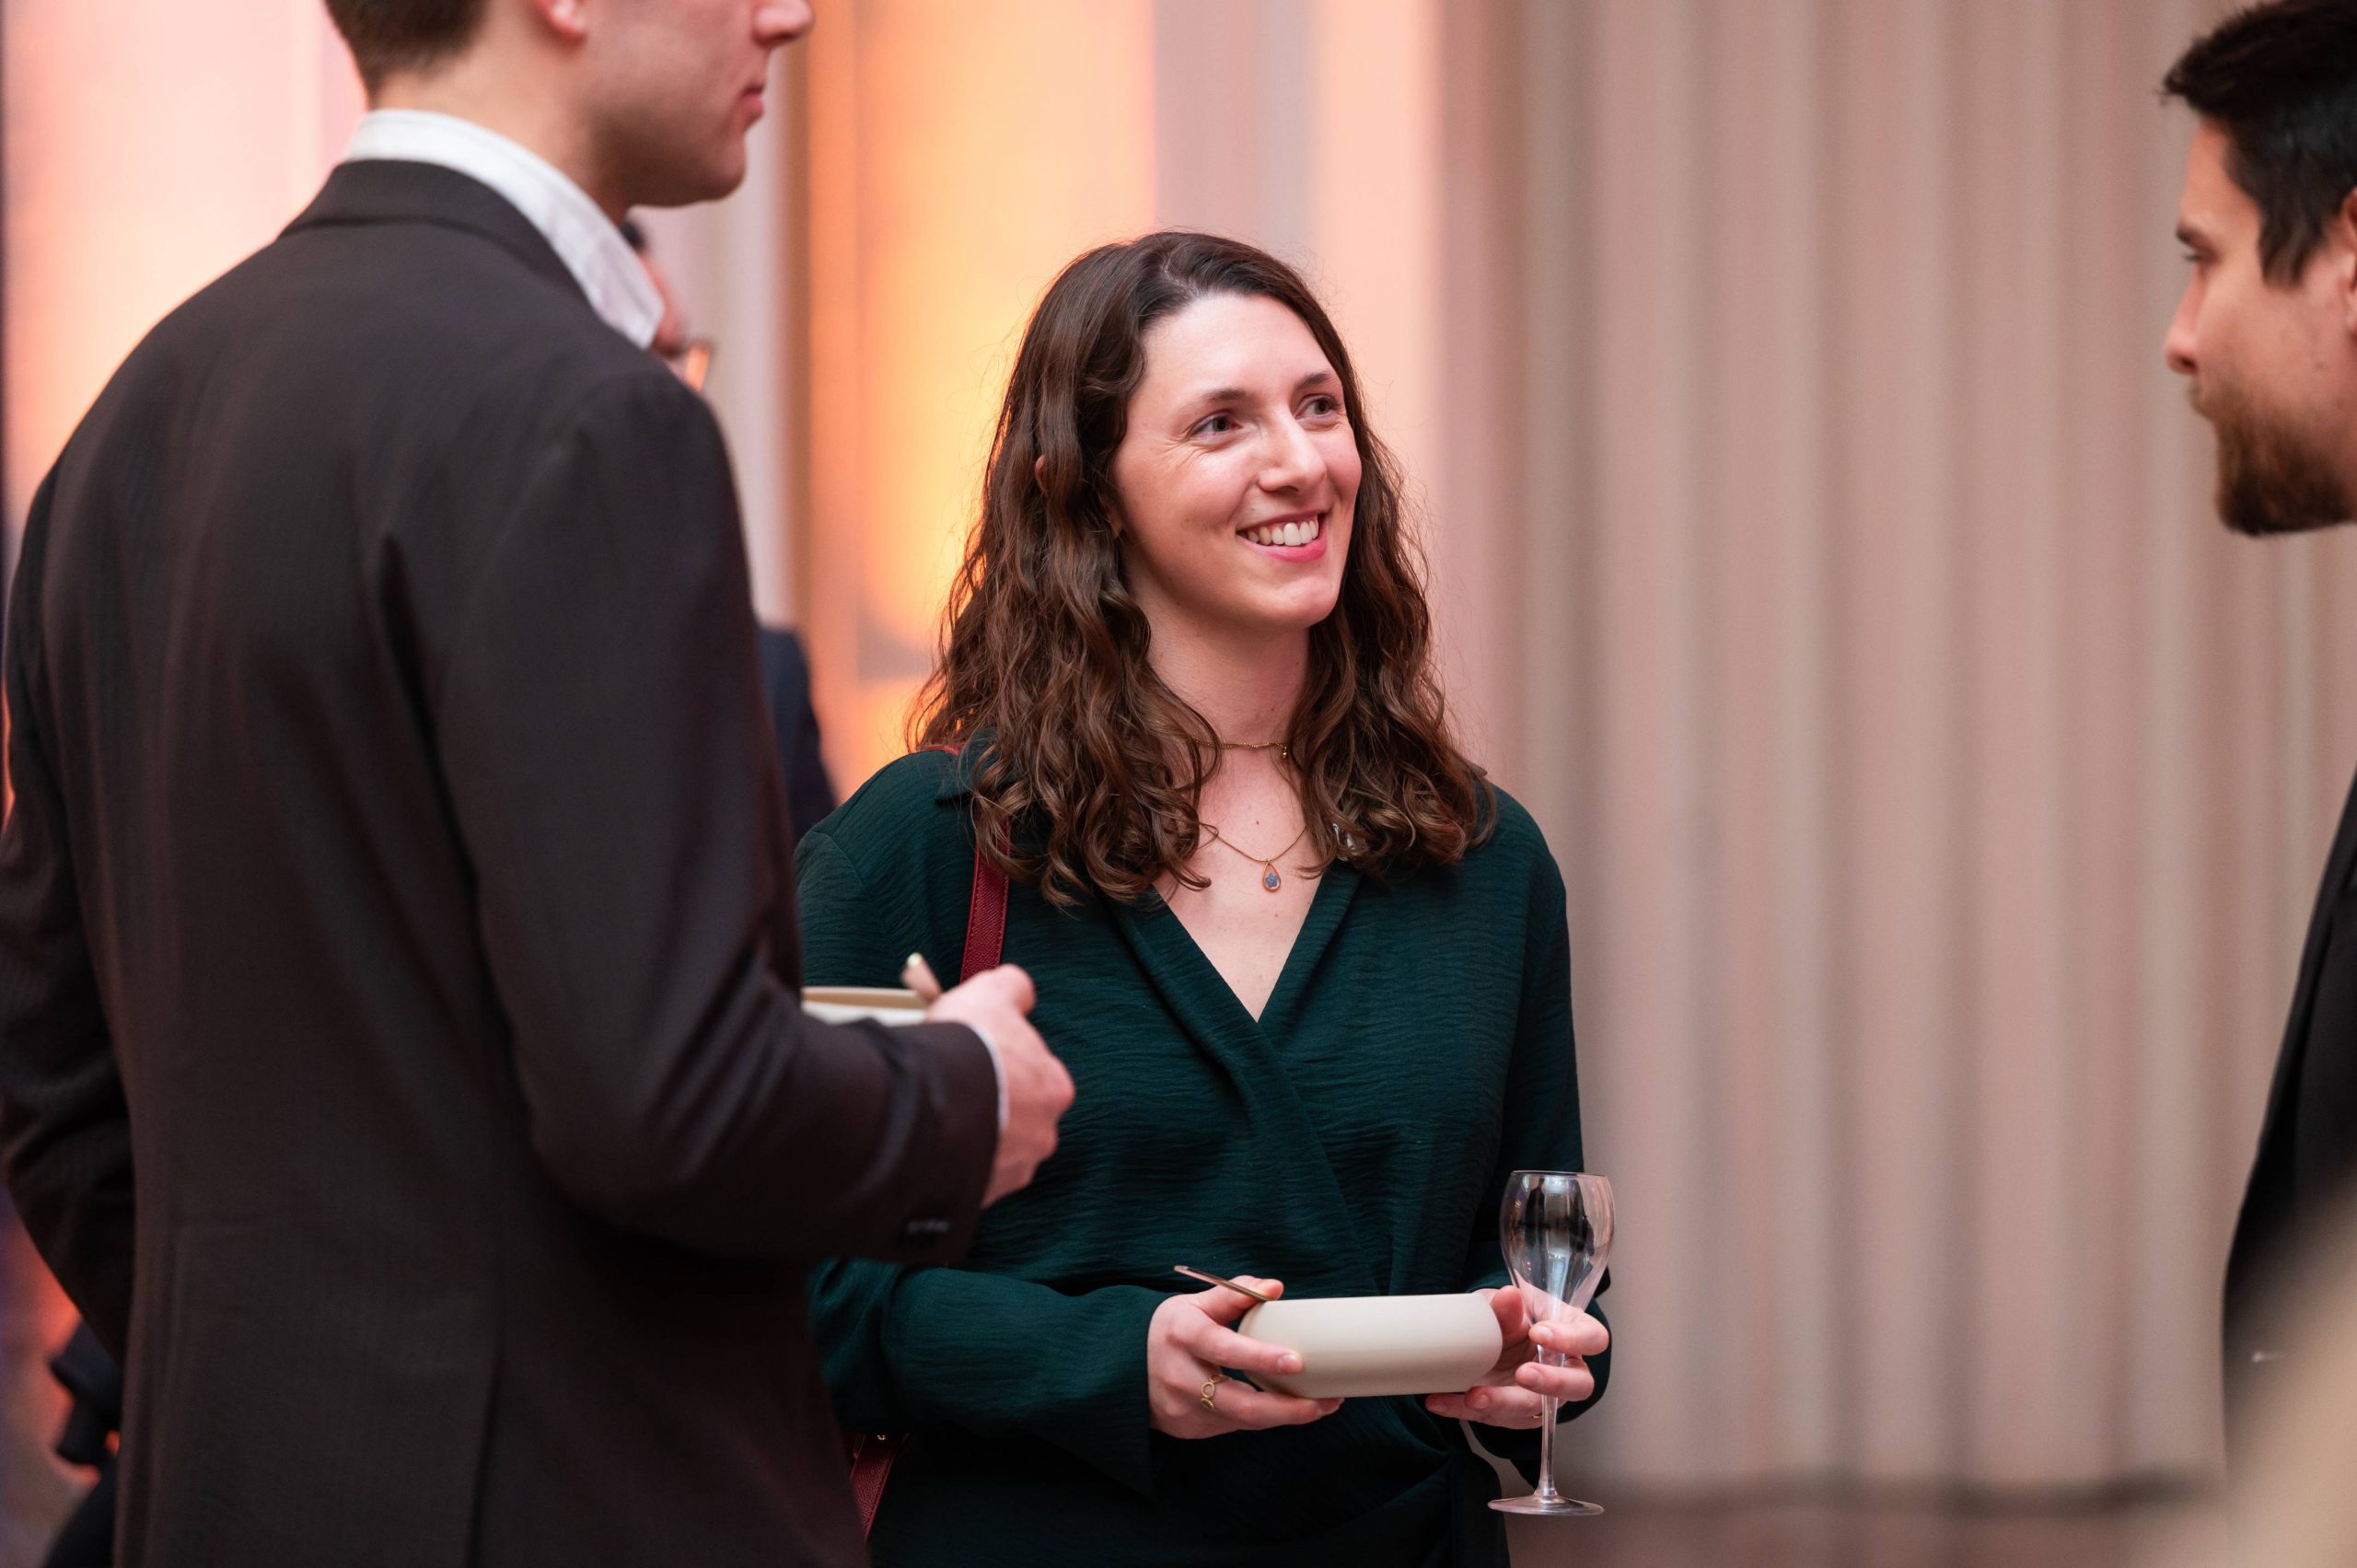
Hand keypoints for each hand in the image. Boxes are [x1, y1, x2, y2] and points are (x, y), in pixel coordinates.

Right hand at [923, 964, 1072, 1206]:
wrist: (932, 1105)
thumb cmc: (968, 1049)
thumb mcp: (991, 994)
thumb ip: (1012, 988)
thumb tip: (1019, 990)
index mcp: (1053, 1090)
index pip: (1037, 1078)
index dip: (1006, 1065)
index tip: (980, 1059)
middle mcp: (1040, 1138)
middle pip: (1016, 1121)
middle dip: (990, 1109)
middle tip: (955, 1091)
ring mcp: (1007, 1172)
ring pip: (990, 1155)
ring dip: (969, 1140)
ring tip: (936, 1121)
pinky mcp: (975, 1197)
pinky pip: (963, 1181)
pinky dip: (948, 1168)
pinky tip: (927, 1148)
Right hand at [1147, 1277, 1344, 1438]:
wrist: (1125, 1367)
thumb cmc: (1171, 1330)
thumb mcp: (1193, 1304)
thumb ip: (1235, 1293)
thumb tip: (1275, 1287)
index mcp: (1182, 1336)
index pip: (1225, 1349)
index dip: (1261, 1358)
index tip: (1297, 1361)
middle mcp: (1180, 1376)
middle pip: (1240, 1402)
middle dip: (1287, 1408)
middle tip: (1325, 1401)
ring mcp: (1183, 1409)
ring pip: (1243, 1420)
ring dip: (1285, 1416)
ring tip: (1321, 1404)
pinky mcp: (1190, 1429)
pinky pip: (1235, 1426)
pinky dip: (1263, 1418)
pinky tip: (1288, 1408)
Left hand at [1423, 1287, 1607, 1428]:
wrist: (1485, 1331)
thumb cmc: (1508, 1315)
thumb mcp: (1505, 1304)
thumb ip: (1507, 1306)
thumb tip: (1509, 1297)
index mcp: (1573, 1334)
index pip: (1593, 1338)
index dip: (1572, 1339)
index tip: (1539, 1332)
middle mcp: (1565, 1370)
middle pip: (1576, 1386)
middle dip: (1550, 1383)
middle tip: (1523, 1374)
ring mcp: (1540, 1396)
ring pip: (1533, 1410)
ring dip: (1502, 1405)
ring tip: (1472, 1397)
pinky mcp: (1511, 1413)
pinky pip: (1492, 1418)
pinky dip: (1462, 1409)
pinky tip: (1440, 1401)